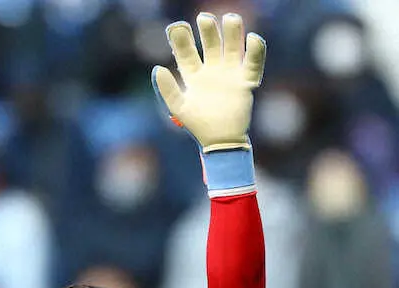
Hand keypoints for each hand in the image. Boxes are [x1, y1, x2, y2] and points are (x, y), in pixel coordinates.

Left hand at [152, 12, 265, 152]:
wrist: (221, 143)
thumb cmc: (199, 126)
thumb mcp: (179, 108)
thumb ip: (168, 90)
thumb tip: (157, 68)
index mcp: (194, 75)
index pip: (187, 52)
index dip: (181, 39)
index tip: (177, 27)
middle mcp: (212, 70)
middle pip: (210, 43)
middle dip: (208, 30)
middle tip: (204, 19)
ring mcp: (229, 74)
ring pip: (232, 46)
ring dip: (232, 31)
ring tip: (230, 18)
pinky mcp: (245, 81)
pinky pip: (253, 61)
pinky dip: (255, 49)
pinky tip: (252, 38)